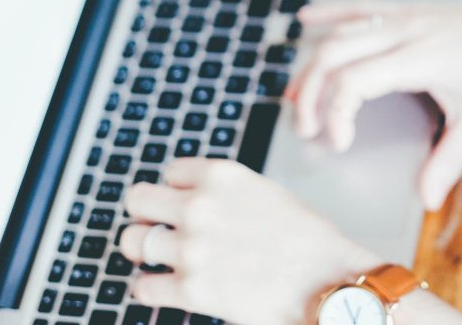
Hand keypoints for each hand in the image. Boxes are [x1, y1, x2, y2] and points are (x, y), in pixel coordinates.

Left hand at [119, 158, 381, 323]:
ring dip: (145, 251)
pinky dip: (151, 289)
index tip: (183, 204)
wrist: (329, 283)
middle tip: (157, 228)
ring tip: (162, 259)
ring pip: (132, 242)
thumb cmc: (308, 242)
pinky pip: (142, 287)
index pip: (169, 172)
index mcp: (221, 176)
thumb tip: (195, 199)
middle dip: (146, 215)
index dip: (177, 190)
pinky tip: (168, 287)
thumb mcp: (265, 193)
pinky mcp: (190, 290)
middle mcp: (199, 207)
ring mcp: (191, 249)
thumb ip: (226, 193)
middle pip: (137, 200)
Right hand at [286, 0, 461, 210]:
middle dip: (310, 94)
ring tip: (294, 96)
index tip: (339, 145)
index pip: (353, 82)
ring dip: (313, 64)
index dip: (335, 114)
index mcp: (417, 58)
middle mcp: (404, 32)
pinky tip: (307, 20)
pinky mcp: (410, 11)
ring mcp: (405, 17)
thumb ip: (449, 161)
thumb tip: (426, 199)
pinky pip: (361, 8)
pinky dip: (331, 14)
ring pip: (342, 33)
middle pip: (334, 55)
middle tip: (306, 129)